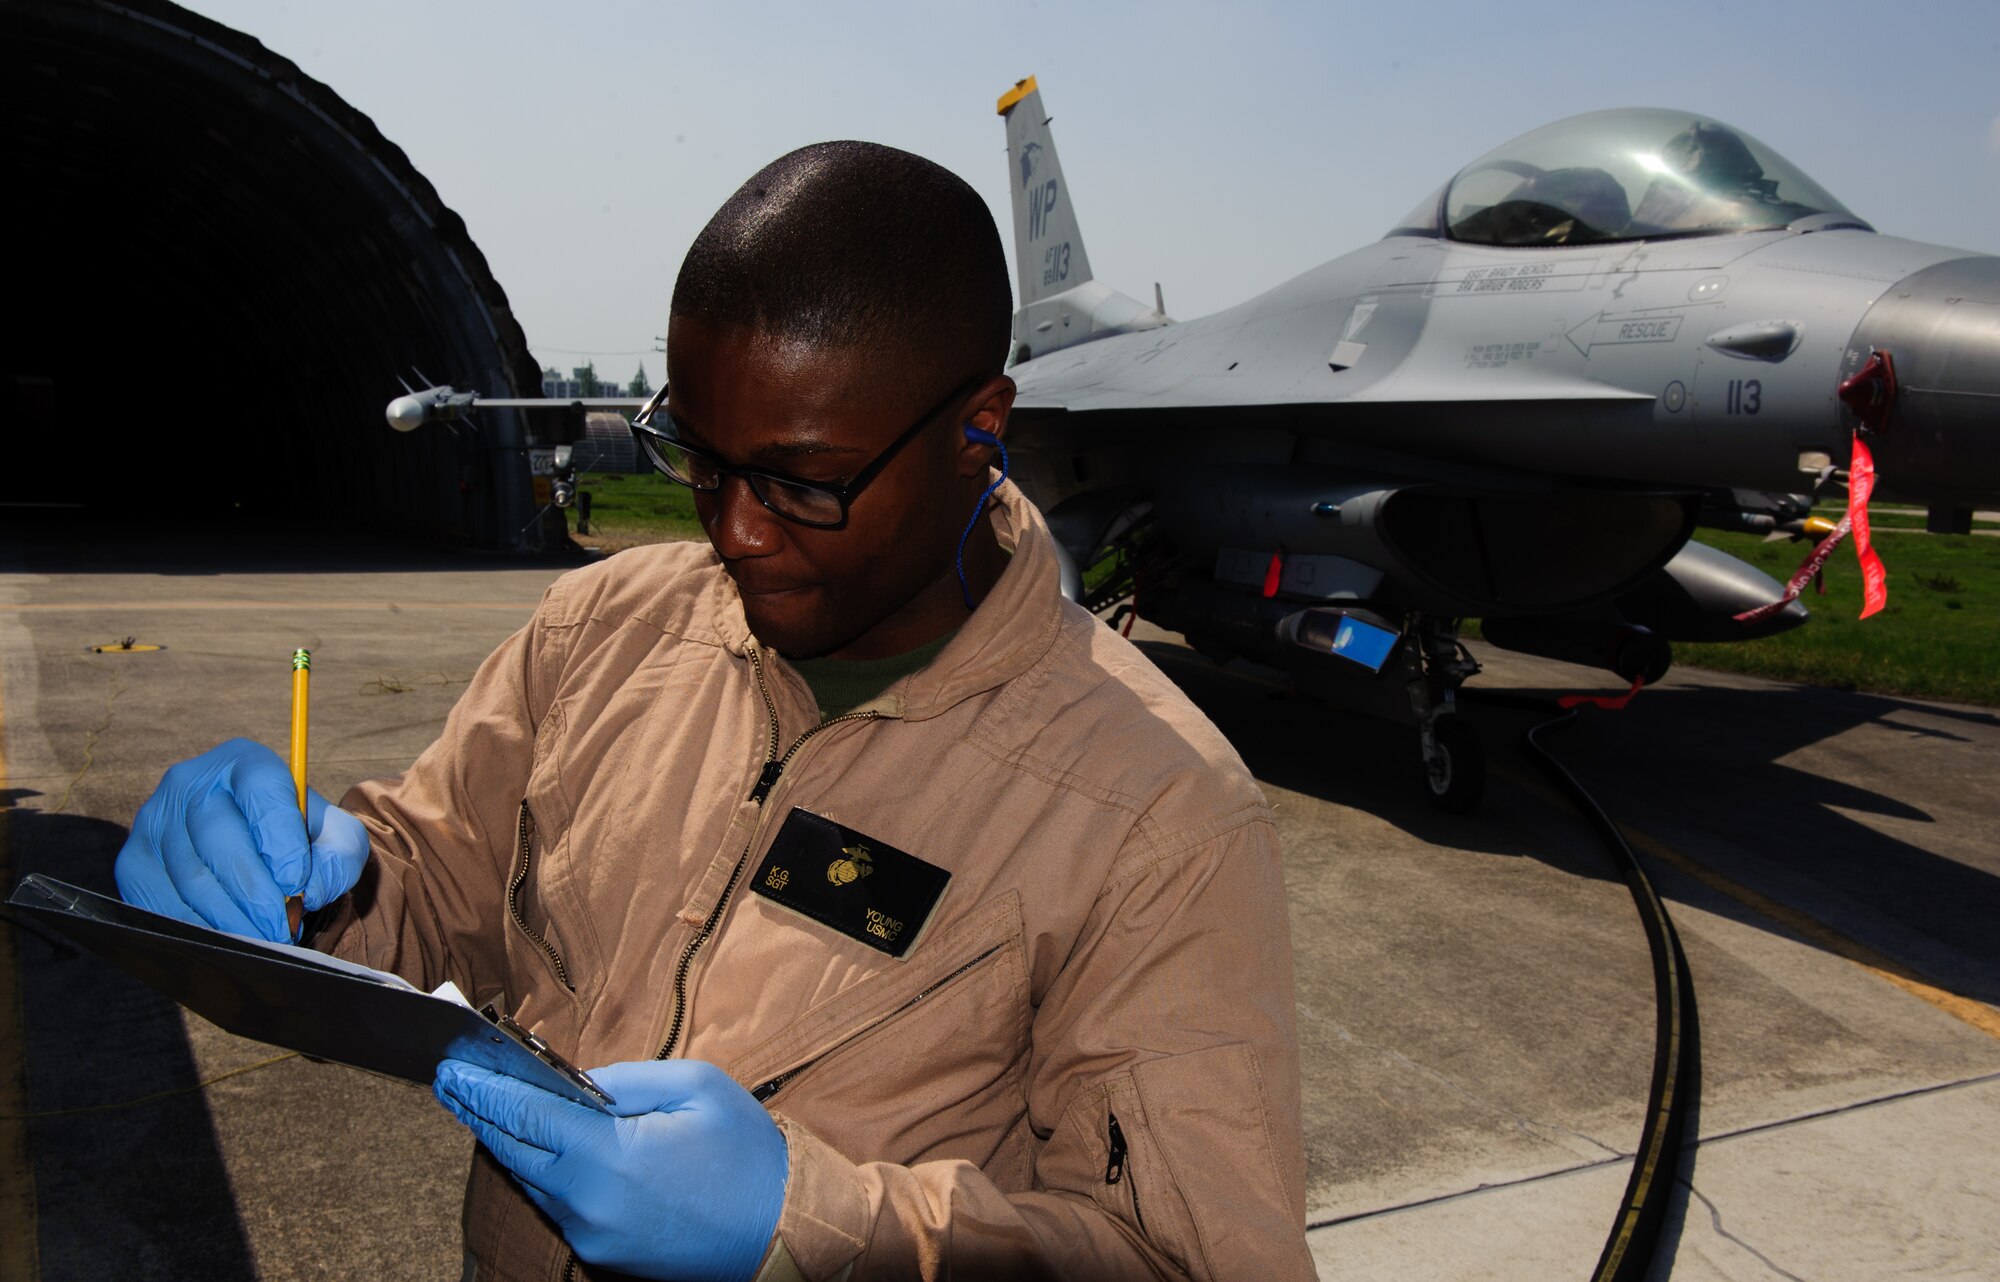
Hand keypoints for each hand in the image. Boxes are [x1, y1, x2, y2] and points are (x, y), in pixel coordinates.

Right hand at [114, 738, 368, 940]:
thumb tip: (309, 890)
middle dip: (254, 890)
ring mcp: (155, 820)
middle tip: (280, 927)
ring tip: (261, 940)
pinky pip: (160, 901)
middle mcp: (190, 782)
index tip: (296, 882)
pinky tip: (227, 940)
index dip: (279, 838)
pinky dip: (197, 928)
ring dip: (229, 916)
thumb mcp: (334, 837)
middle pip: (219, 836)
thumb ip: (339, 855)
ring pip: (190, 874)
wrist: (253, 851)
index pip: (261, 789)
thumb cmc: (296, 840)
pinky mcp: (133, 861)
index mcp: (245, 762)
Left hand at [434, 1058, 787, 1281]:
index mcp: (610, 1156)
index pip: (525, 1115)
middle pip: (513, 1152)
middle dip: (479, 1113)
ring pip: (532, 1182)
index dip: (483, 1089)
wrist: (783, 1228)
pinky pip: (560, 1206)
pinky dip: (543, 1173)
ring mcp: (593, 1235)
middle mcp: (589, 1203)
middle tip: (453, 1084)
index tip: (453, 1068)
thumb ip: (626, 1080)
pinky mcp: (604, 1254)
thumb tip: (576, 1085)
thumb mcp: (697, 1086)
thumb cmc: (748, 1154)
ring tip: (487, 1109)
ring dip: (510, 1143)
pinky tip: (538, 1148)